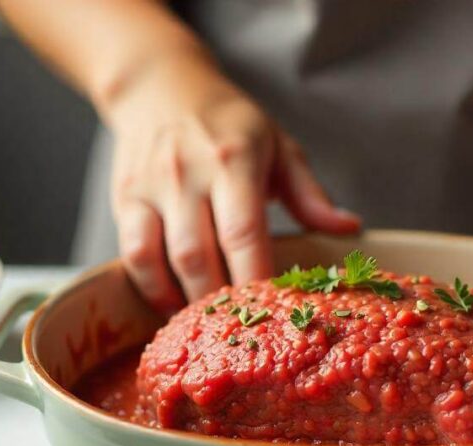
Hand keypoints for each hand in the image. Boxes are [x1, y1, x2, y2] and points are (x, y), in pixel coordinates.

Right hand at [106, 62, 359, 311]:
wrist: (160, 86)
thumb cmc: (229, 122)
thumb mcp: (279, 146)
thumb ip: (310, 194)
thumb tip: (348, 228)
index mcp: (235, 160)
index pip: (243, 231)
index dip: (255, 278)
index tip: (273, 314)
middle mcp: (188, 173)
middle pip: (200, 255)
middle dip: (219, 302)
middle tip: (242, 332)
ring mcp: (150, 186)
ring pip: (161, 259)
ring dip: (184, 301)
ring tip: (207, 326)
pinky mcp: (124, 199)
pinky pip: (133, 255)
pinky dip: (152, 287)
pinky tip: (172, 304)